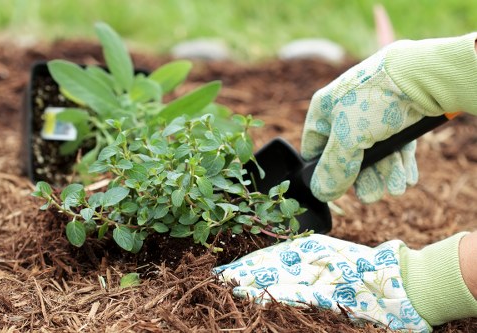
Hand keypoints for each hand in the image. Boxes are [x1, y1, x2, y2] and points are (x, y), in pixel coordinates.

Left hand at [213, 234, 430, 332]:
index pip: (272, 254)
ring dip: (252, 282)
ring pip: (278, 276)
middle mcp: (312, 256)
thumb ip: (310, 260)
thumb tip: (280, 268)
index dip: (248, 261)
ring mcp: (320, 274)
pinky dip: (276, 295)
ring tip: (229, 285)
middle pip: (270, 263)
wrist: (402, 280)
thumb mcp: (334, 258)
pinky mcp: (329, 292)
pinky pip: (299, 294)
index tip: (227, 268)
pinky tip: (257, 298)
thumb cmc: (367, 269)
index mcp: (312, 247)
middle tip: (218, 275)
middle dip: (243, 270)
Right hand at [302, 33, 476, 202]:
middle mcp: (345, 113)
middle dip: (362, 178)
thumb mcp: (346, 139)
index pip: (314, 148)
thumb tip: (321, 193)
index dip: (323, 171)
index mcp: (324, 111)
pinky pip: (394, 146)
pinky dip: (399, 163)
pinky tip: (406, 178)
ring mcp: (373, 116)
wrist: (420, 76)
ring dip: (385, 174)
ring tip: (396, 188)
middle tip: (372, 196)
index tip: (335, 189)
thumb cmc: (373, 101)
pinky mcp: (398, 118)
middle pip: (348, 156)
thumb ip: (333, 168)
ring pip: (374, 154)